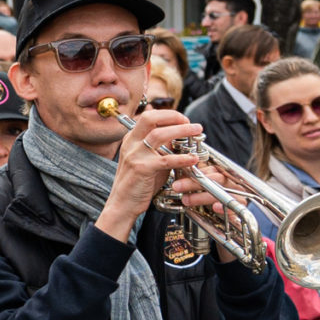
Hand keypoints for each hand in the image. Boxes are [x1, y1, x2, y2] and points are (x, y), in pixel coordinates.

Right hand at [95, 108, 203, 238]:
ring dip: (182, 131)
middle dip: (174, 116)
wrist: (122, 204)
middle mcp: (131, 144)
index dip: (169, 115)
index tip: (184, 120)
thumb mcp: (149, 160)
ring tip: (196, 132)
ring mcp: (135, 155)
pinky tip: (193, 159)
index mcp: (131, 139)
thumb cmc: (138, 183)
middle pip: (151, 118)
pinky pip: (166, 159)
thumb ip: (162, 148)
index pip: (149, 116)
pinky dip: (183, 158)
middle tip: (190, 123)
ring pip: (160, 134)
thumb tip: (180, 137)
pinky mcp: (142, 168)